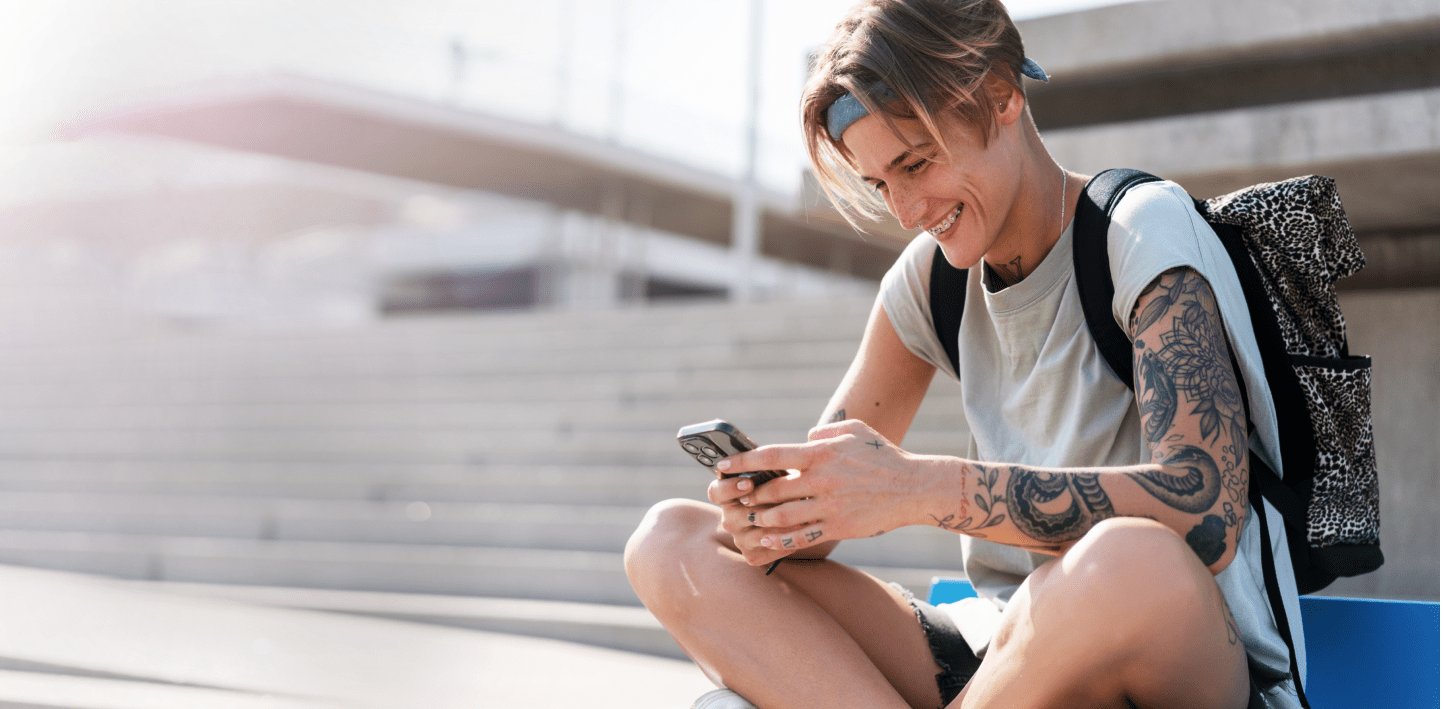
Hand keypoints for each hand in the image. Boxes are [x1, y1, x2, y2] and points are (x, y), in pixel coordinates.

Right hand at [706, 471, 807, 566]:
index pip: (716, 492)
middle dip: (762, 507)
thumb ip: (773, 466)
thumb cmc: (786, 485)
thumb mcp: (779, 472)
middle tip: (785, 500)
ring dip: (779, 525)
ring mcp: (739, 538)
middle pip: (735, 515)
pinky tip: (801, 531)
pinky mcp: (752, 555)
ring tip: (801, 516)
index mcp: (727, 494)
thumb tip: (784, 456)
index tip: (749, 482)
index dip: (729, 488)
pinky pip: (767, 549)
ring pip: (756, 533)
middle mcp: (729, 518)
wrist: (799, 513)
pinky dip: (785, 541)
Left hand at [710, 420, 943, 560]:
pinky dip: (781, 541)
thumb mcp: (855, 430)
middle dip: (748, 496)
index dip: (743, 462)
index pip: (772, 456)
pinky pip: (803, 537)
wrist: (914, 487)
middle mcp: (823, 479)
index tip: (722, 467)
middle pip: (773, 490)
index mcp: (822, 453)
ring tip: (747, 520)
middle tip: (734, 500)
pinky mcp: (840, 527)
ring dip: (760, 520)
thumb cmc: (882, 455)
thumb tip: (803, 437)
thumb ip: (824, 431)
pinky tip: (766, 541)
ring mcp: (831, 505)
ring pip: (783, 517)